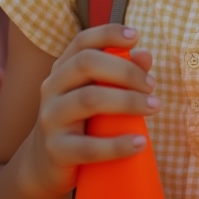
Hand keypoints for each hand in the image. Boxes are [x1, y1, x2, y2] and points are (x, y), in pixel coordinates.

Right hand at [23, 24, 158, 196]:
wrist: (45, 165)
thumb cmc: (81, 122)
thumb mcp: (98, 94)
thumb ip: (122, 74)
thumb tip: (146, 55)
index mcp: (63, 69)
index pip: (82, 42)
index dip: (108, 33)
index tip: (136, 36)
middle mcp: (52, 88)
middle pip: (86, 64)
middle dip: (125, 70)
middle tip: (152, 85)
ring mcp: (50, 119)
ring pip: (88, 99)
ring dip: (127, 101)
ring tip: (154, 107)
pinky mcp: (55, 150)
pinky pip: (88, 146)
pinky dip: (117, 145)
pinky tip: (140, 143)